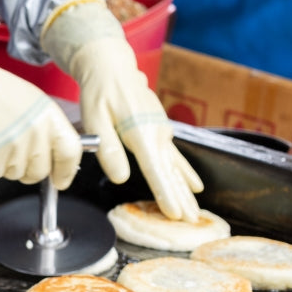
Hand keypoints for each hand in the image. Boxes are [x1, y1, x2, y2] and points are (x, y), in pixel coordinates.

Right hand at [0, 16, 81, 186]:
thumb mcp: (34, 103)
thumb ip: (47, 128)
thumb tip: (52, 150)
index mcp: (50, 119)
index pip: (69, 154)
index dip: (66, 172)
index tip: (61, 181)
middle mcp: (36, 137)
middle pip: (39, 172)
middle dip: (29, 170)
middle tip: (14, 154)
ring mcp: (15, 151)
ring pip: (15, 174)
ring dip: (5, 164)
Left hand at [42, 0, 203, 219]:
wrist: (112, 68)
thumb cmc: (99, 94)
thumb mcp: (95, 121)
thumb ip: (109, 150)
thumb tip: (122, 177)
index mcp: (140, 133)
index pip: (156, 171)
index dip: (166, 194)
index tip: (175, 213)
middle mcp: (157, 133)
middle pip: (171, 172)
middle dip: (182, 199)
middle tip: (191, 223)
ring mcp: (161, 130)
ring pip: (175, 166)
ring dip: (186, 190)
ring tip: (195, 212)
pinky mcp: (160, 129)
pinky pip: (175, 156)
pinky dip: (185, 173)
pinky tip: (195, 186)